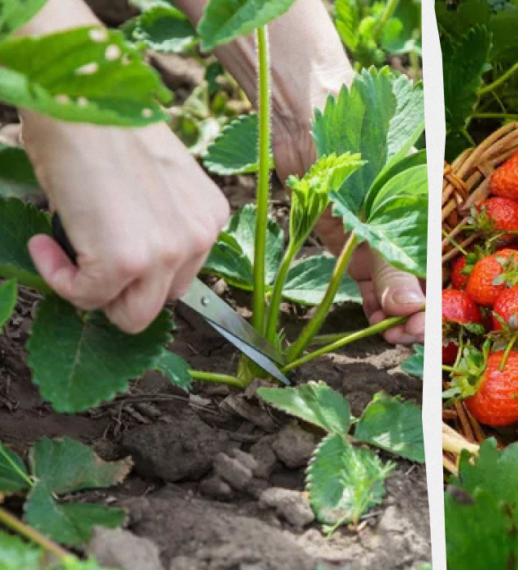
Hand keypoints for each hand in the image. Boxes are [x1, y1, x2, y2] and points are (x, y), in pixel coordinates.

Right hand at [21, 115, 229, 333]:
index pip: (181, 275)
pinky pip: (88, 298)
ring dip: (94, 291)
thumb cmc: (105, 125)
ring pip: (133, 314)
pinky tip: (44, 244)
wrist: (79, 97)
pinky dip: (59, 279)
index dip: (141, 272)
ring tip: (65, 247)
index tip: (107, 252)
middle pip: (163, 300)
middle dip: (123, 288)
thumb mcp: (152, 180)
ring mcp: (168, 250)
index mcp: (210, 216)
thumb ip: (156, 221)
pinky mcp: (128, 260)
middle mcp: (199, 236)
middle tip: (86, 256)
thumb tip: (130, 263)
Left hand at [175, 0, 425, 343]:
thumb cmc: (352, 147)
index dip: (435, 305)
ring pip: (392, 288)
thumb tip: (410, 309)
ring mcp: (379, 236)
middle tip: (398, 340)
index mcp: (426, 215)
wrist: (306, 115)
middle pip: (419, 284)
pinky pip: (365, 280)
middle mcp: (406, 228)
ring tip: (385, 337)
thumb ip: (390, 263)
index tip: (421, 331)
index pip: (439, 269)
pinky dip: (369, 301)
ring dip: (390, 314)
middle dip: (411, 316)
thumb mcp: (373, 210)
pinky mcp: (351, 240)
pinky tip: (372, 321)